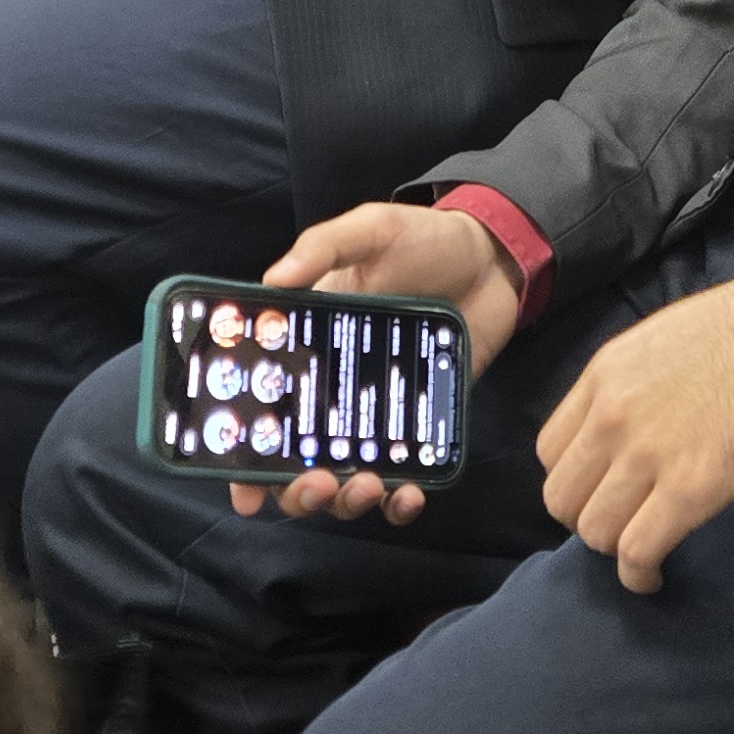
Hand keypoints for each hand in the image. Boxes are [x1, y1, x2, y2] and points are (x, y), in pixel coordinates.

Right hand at [233, 204, 527, 525]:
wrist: (491, 260)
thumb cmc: (422, 241)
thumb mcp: (370, 230)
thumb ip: (323, 247)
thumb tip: (273, 280)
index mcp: (303, 349)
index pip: (259, 411)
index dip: (242, 458)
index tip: (245, 491)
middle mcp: (331, 391)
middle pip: (296, 463)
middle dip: (298, 490)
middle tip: (317, 483)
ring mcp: (375, 416)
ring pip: (345, 482)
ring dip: (347, 501)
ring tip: (368, 486)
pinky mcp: (419, 428)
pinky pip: (401, 480)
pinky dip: (399, 502)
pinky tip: (409, 495)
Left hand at [534, 265, 733, 593]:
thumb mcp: (658, 342)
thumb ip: (629, 387)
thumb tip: (627, 428)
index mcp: (603, 378)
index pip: (549, 452)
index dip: (574, 480)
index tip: (599, 490)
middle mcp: (611, 418)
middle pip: (562, 498)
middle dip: (587, 518)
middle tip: (620, 522)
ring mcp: (646, 456)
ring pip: (595, 531)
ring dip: (615, 548)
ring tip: (641, 548)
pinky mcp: (689, 490)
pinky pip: (638, 552)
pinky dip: (639, 575)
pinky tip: (653, 576)